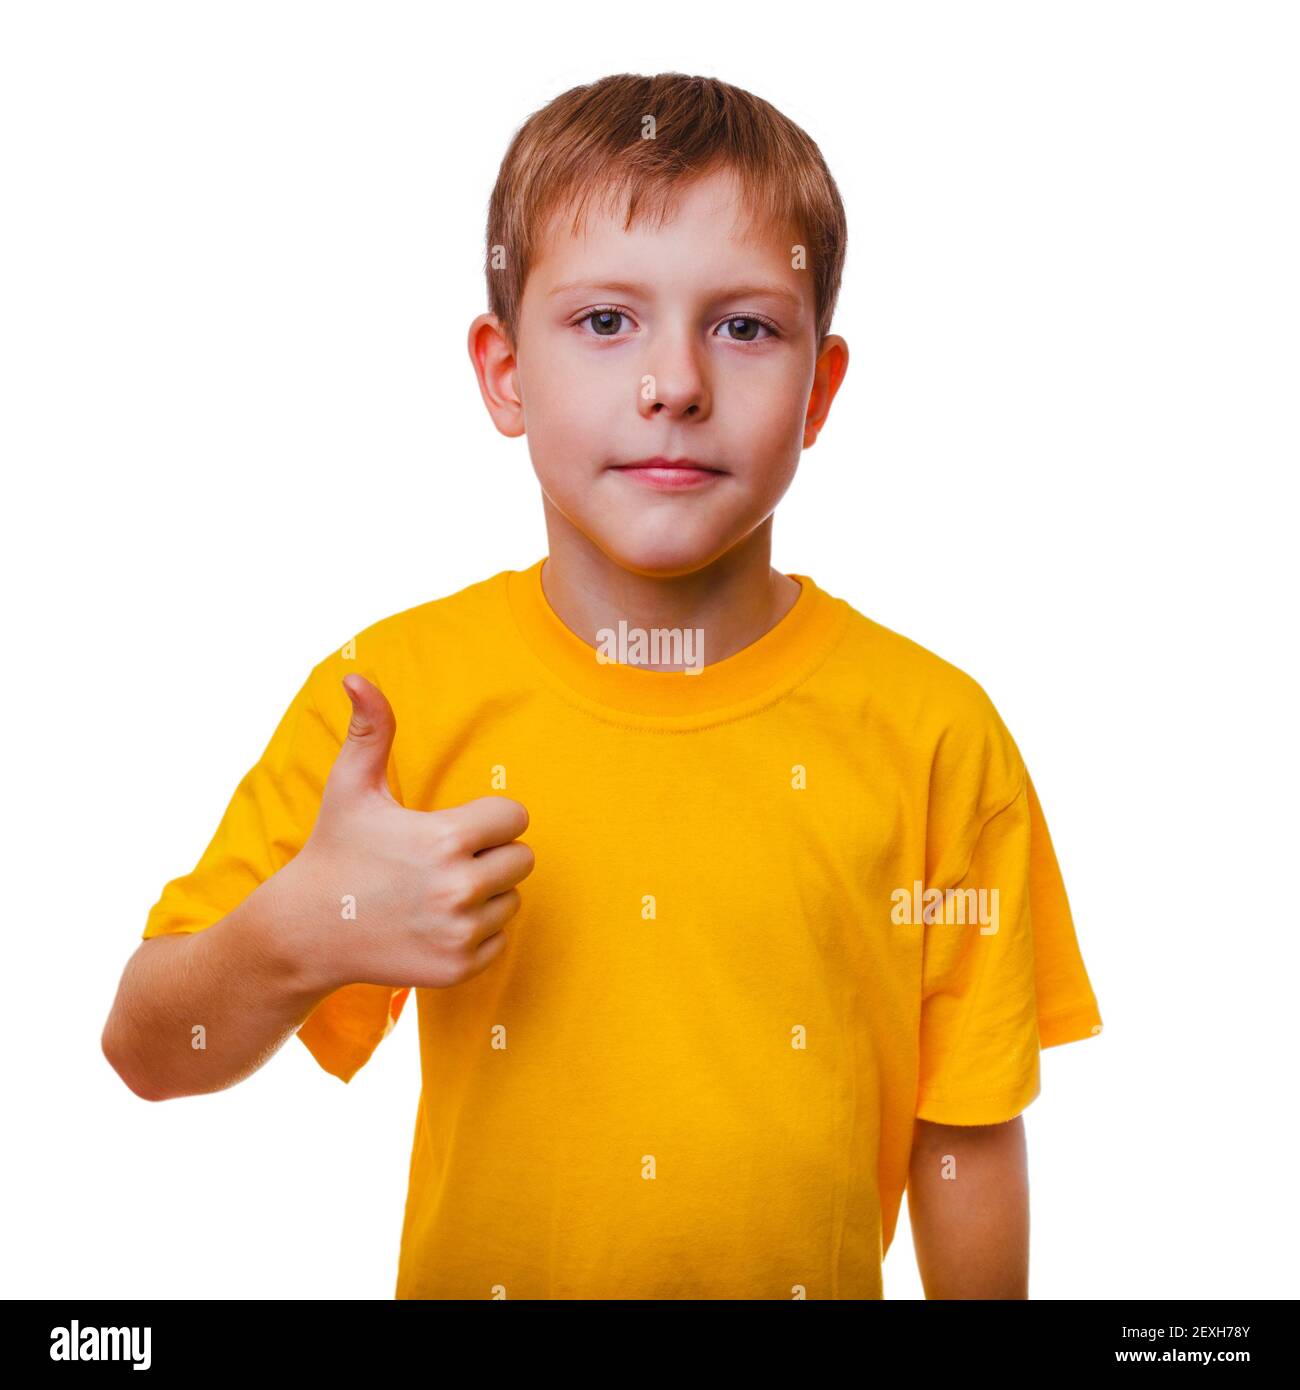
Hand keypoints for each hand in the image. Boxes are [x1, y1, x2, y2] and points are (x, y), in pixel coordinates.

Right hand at [282, 674, 533, 991]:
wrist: (305, 931)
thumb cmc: (334, 850)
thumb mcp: (351, 787)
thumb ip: (371, 730)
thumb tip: (357, 675)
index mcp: (448, 838)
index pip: (514, 817)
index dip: (488, 819)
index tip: (454, 828)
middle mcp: (459, 888)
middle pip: (523, 859)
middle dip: (491, 856)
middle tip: (445, 861)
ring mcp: (460, 932)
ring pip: (512, 900)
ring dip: (486, 895)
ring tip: (434, 893)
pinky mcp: (458, 968)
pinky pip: (498, 940)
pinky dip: (475, 934)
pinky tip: (433, 924)